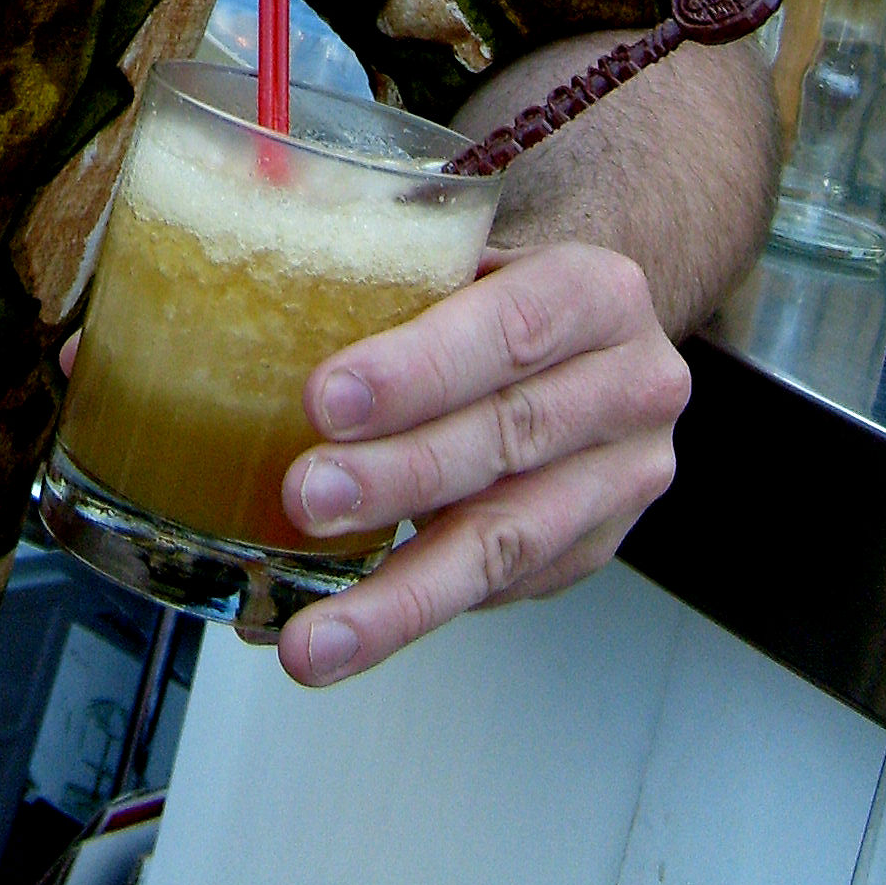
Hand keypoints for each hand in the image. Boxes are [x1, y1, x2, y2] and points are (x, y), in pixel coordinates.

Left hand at [274, 240, 688, 688]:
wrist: (586, 335)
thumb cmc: (495, 285)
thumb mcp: (464, 248)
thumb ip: (392, 261)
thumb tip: (256, 272)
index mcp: (597, 292)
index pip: (510, 329)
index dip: (418, 370)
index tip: (326, 400)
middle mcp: (629, 387)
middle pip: (506, 439)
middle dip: (397, 478)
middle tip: (305, 500)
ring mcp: (619, 479)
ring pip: (506, 543)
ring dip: (402, 594)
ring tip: (317, 636)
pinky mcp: (590, 548)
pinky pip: (500, 588)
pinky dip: (416, 605)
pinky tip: (347, 629)